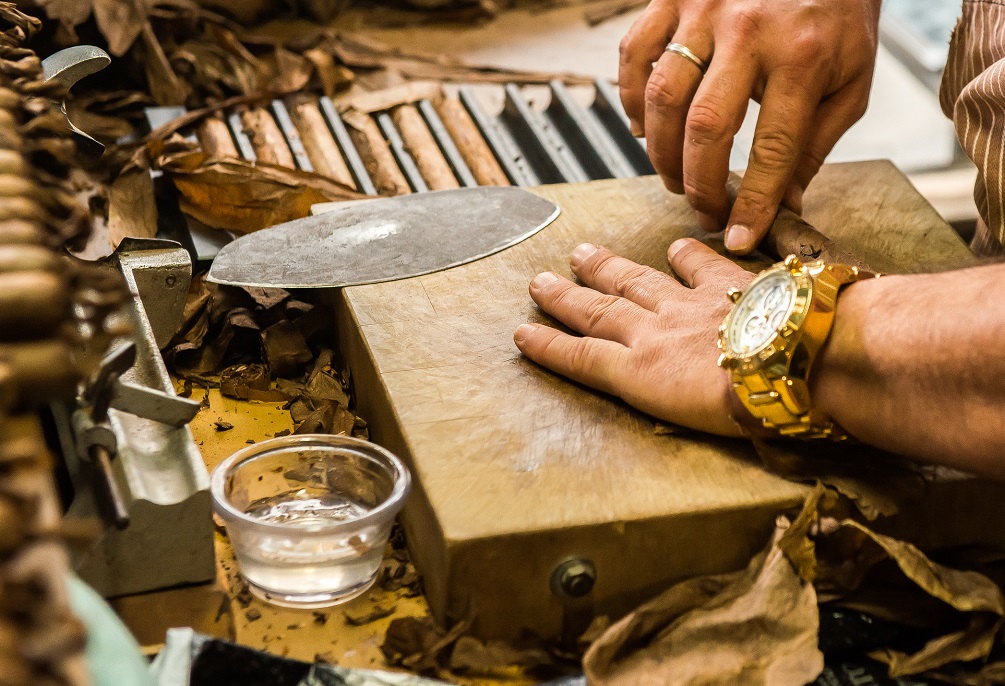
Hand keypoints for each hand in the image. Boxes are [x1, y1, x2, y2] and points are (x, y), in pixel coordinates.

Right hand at [513, 238, 754, 435]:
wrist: (796, 364)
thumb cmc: (753, 409)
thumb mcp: (696, 427)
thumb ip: (675, 402)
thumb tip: (670, 393)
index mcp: (644, 374)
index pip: (584, 358)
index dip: (551, 346)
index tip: (522, 334)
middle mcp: (656, 334)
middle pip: (599, 312)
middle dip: (565, 299)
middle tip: (538, 282)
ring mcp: (689, 305)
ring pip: (636, 282)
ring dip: (606, 268)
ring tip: (582, 254)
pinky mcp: (729, 286)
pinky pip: (702, 266)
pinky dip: (687, 255)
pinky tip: (676, 247)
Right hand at [619, 0, 880, 252]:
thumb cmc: (836, 16)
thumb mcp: (848, 81)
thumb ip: (815, 145)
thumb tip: (786, 205)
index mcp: (803, 55)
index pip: (772, 149)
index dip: (752, 203)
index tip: (738, 237)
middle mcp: (750, 29)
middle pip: (705, 126)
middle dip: (697, 184)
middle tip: (702, 210)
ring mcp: (704, 9)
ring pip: (662, 97)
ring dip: (660, 152)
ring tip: (674, 176)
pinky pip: (634, 56)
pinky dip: (631, 101)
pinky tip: (644, 127)